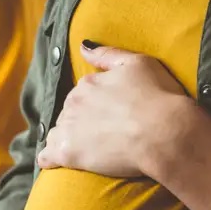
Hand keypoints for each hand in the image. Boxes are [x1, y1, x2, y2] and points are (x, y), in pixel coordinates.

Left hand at [38, 44, 193, 177]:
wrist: (164, 133)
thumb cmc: (158, 97)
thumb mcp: (138, 63)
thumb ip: (107, 54)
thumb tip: (83, 46)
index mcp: (87, 83)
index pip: (82, 94)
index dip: (95, 105)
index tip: (110, 115)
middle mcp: (73, 103)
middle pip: (70, 114)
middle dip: (82, 122)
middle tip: (104, 134)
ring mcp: (68, 128)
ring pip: (57, 134)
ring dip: (67, 139)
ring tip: (86, 149)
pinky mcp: (67, 153)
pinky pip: (46, 156)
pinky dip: (49, 159)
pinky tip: (54, 163)